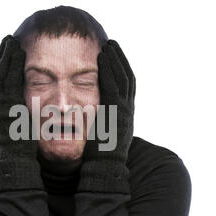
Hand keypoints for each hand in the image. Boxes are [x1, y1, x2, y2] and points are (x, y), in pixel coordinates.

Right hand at [0, 35, 37, 161]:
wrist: (15, 162)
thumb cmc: (22, 150)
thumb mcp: (21, 130)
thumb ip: (24, 117)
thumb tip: (34, 110)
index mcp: (1, 110)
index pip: (1, 82)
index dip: (4, 66)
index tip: (10, 52)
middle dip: (2, 56)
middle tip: (8, 40)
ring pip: (0, 73)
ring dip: (5, 55)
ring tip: (11, 40)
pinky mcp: (4, 104)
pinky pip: (7, 79)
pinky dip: (11, 64)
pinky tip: (18, 52)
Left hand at [79, 39, 135, 191]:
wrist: (105, 172)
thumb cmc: (99, 155)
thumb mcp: (102, 134)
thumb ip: (99, 120)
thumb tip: (88, 111)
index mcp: (123, 114)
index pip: (125, 85)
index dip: (120, 68)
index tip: (112, 54)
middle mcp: (127, 110)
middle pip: (126, 78)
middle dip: (119, 59)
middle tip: (111, 44)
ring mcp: (124, 112)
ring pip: (123, 79)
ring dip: (115, 61)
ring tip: (108, 45)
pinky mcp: (117, 115)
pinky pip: (114, 88)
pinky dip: (110, 72)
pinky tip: (103, 59)